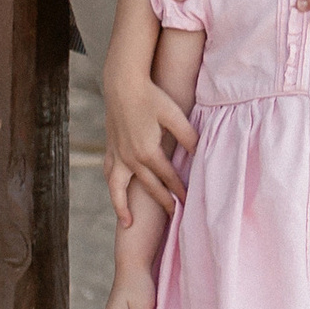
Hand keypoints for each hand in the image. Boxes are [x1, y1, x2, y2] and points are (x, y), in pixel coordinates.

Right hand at [103, 61, 195, 228]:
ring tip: (128, 223)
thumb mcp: (175, 114)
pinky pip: (109, 175)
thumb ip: (188, 135)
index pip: (168, 177)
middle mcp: (130, 158)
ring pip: (119, 189)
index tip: (189, 202)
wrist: (122, 85)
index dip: (180, 190)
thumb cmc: (151, 97)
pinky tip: (116, 194)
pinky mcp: (110, 149)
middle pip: (149, 187)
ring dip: (123, 207)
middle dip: (163, 202)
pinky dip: (112, 188)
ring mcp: (118, 155)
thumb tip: (200, 152)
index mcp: (148, 152)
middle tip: (175, 216)